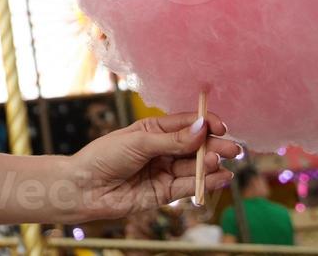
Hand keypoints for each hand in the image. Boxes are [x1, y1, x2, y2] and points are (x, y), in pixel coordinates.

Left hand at [69, 111, 239, 219]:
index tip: (220, 126)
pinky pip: (189, 186)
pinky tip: (220, 177)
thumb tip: (202, 128)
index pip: (186, 124)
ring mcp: (165, 171)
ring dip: (210, 165)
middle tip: (233, 149)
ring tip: (219, 162)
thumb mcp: (139, 142)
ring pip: (194, 167)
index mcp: (155, 130)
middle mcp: (163, 149)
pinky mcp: (165, 193)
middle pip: (195, 146)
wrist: (85, 187)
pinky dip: (205, 182)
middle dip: (214, 146)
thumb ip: (172, 139)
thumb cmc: (105, 156)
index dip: (205, 124)